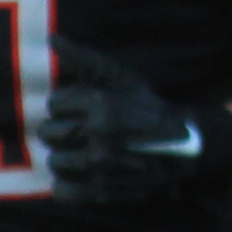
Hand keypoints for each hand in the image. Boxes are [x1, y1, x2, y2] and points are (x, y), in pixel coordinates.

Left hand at [39, 36, 231, 206]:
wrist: (182, 149)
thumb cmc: (146, 107)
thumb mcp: (120, 78)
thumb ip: (84, 59)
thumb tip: (52, 39)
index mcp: (102, 104)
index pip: (55, 103)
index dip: (68, 105)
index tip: (85, 108)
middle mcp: (100, 135)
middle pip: (48, 133)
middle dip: (63, 130)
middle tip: (84, 131)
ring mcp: (100, 166)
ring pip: (54, 162)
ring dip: (66, 157)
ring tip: (85, 151)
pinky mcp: (102, 192)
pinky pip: (63, 192)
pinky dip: (69, 185)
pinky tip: (84, 175)